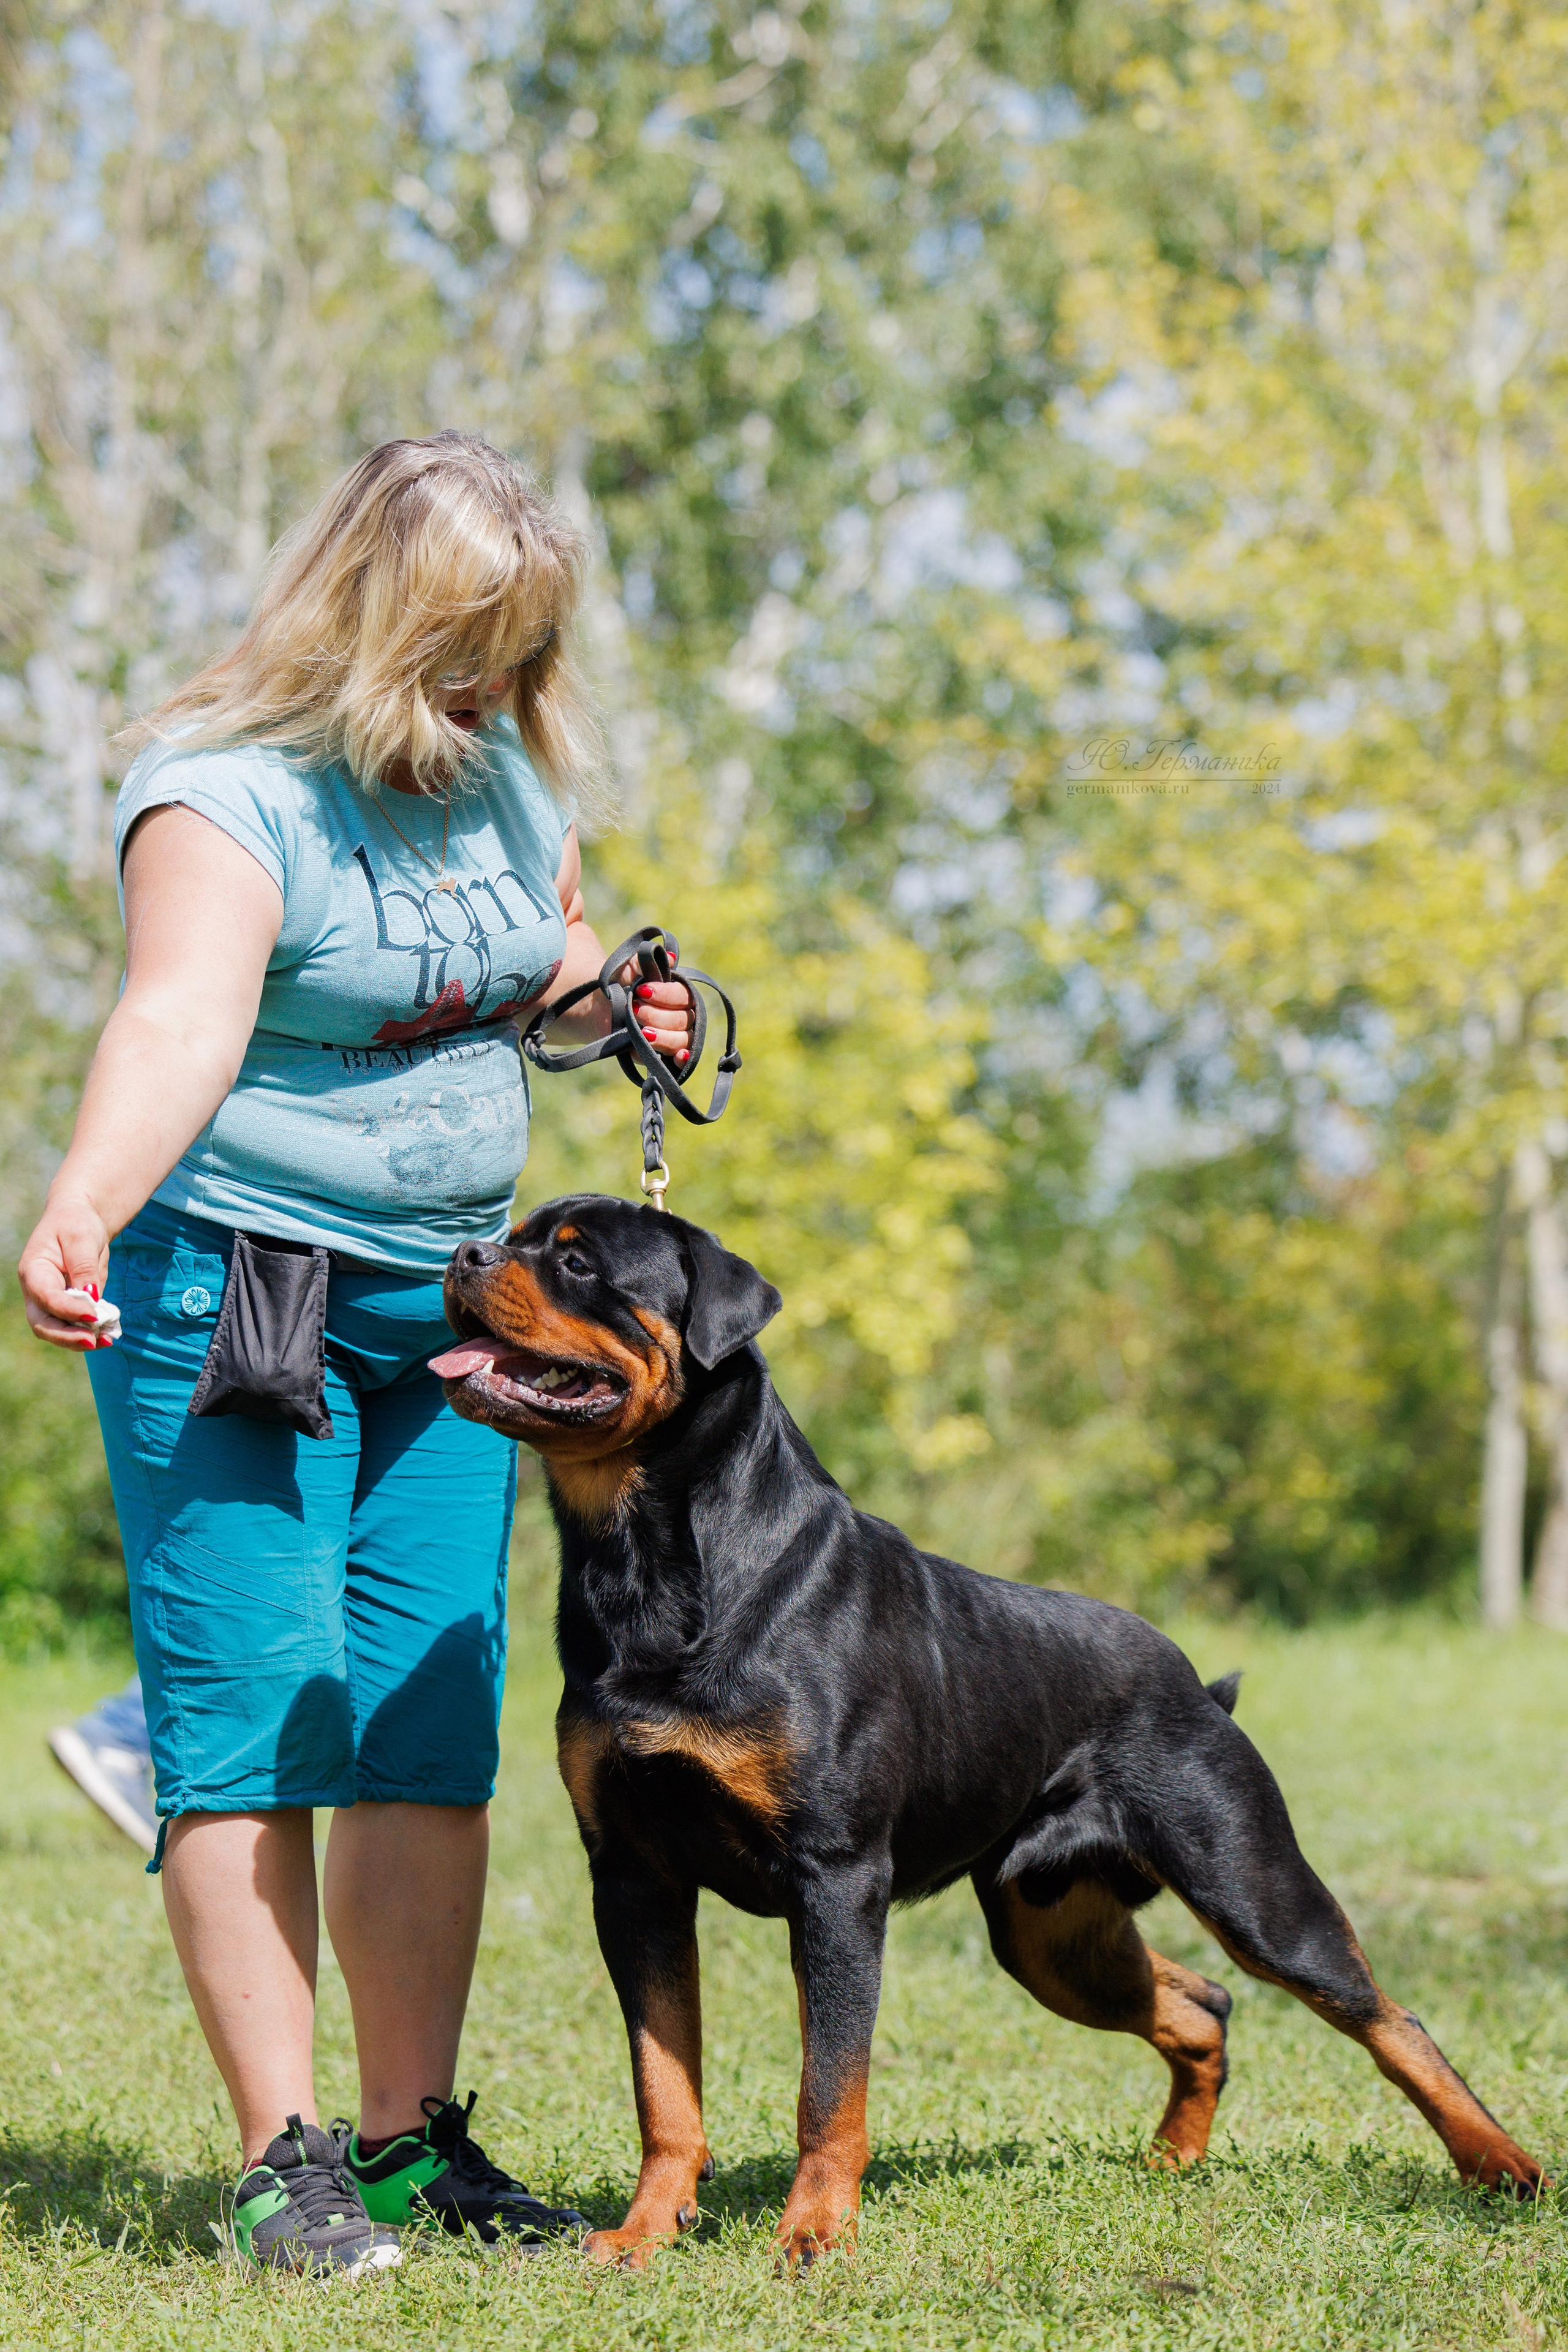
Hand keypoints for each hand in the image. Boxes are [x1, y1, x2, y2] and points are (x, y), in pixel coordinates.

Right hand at [18, 1194, 112, 1349]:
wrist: (78, 1220)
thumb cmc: (75, 1223)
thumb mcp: (81, 1237)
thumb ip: (84, 1266)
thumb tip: (91, 1296)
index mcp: (33, 1270)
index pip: (46, 1297)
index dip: (67, 1310)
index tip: (93, 1315)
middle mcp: (37, 1291)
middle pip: (43, 1324)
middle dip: (67, 1337)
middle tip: (94, 1341)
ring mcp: (51, 1302)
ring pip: (57, 1331)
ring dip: (80, 1340)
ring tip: (107, 1340)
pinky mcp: (68, 1307)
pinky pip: (74, 1326)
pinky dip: (90, 1332)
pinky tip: (109, 1334)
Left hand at [621, 951, 694, 1066]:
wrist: (595, 1006)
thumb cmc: (616, 984)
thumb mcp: (628, 970)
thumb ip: (645, 962)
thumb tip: (669, 958)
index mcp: (677, 995)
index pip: (684, 996)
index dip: (666, 995)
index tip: (642, 990)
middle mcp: (680, 1016)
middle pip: (684, 1020)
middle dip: (659, 1016)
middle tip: (634, 1009)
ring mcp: (672, 1037)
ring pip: (682, 1041)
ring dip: (664, 1036)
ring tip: (642, 1031)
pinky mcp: (662, 1056)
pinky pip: (677, 1062)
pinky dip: (680, 1060)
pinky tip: (677, 1056)